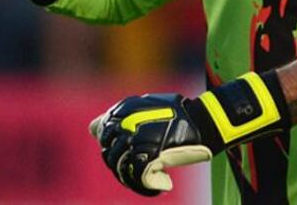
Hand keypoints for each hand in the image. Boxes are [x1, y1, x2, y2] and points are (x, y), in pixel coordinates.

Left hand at [89, 72, 288, 195]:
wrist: (204, 122)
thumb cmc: (178, 117)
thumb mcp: (144, 109)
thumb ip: (118, 118)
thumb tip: (92, 128)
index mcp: (123, 109)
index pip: (103, 136)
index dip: (115, 151)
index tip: (132, 155)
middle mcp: (125, 122)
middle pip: (110, 155)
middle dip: (124, 167)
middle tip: (145, 168)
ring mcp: (136, 138)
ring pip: (121, 168)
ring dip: (135, 178)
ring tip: (154, 177)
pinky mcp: (150, 154)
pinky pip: (137, 178)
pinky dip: (149, 186)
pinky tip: (165, 184)